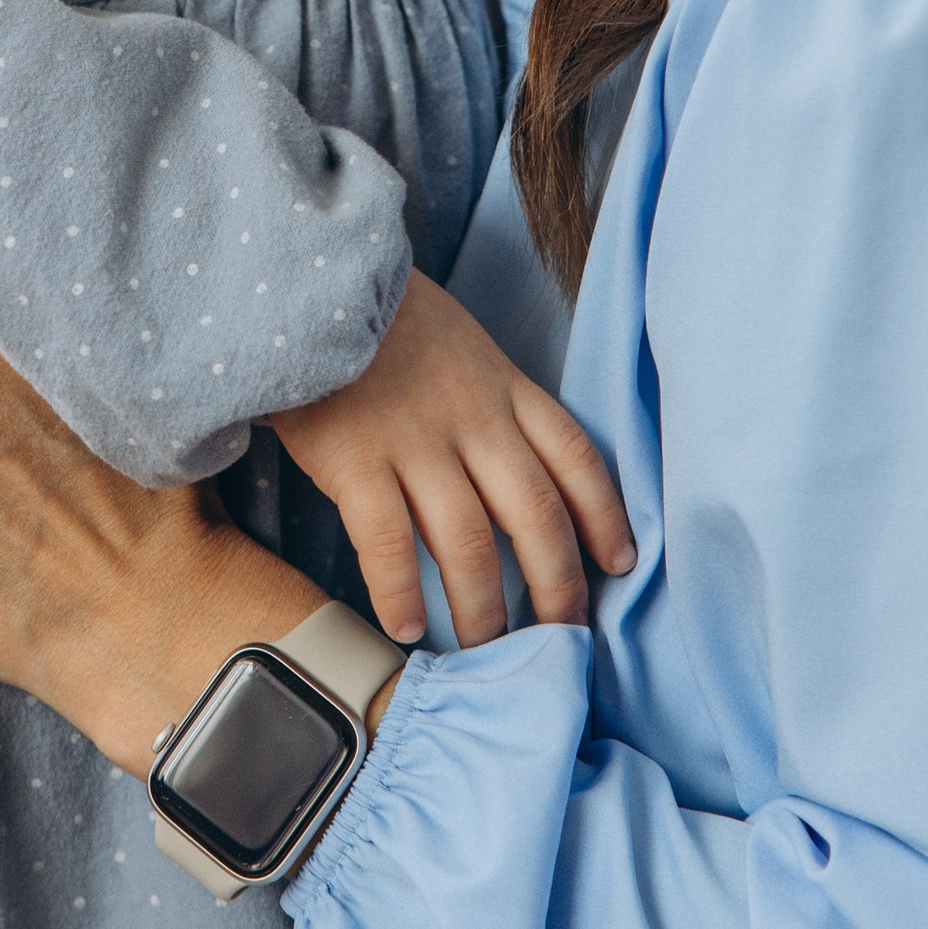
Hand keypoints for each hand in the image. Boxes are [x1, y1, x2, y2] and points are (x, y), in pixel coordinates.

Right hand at [271, 271, 633, 645]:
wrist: (308, 275)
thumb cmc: (382, 318)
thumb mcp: (461, 341)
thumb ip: (491, 396)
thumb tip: (515, 468)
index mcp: (503, 385)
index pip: (576, 457)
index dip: (605, 516)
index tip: (619, 563)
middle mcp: (472, 417)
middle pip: (536, 514)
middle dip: (557, 587)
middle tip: (561, 641)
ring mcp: (414, 437)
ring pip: (470, 541)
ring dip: (484, 608)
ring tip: (488, 653)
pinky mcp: (354, 456)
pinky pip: (386, 539)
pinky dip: (399, 590)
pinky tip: (404, 627)